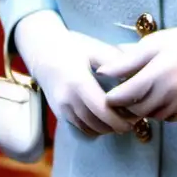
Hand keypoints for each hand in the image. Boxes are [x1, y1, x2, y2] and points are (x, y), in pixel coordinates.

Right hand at [13, 10, 135, 137]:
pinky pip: (80, 127)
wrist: (41, 51)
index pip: (102, 110)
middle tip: (133, 121)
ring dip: (107, 128)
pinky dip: (95, 128)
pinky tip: (105, 119)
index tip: (135, 117)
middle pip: (98, 123)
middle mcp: (68, 99)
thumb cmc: (71, 47)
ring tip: (121, 120)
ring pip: (89, 128)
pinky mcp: (59, 112)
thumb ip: (114, 61)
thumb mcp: (94, 49)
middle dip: (117, 126)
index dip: (120, 119)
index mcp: (78, 82)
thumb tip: (135, 76)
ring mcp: (62, 108)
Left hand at [99, 14, 176, 121]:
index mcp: (156, 75)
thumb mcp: (152, 45)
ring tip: (135, 92)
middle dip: (123, 104)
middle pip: (134, 110)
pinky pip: (163, 118)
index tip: (105, 92)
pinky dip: (154, 111)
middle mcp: (167, 94)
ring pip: (148, 115)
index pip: (124, 96)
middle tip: (118, 93)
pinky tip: (153, 97)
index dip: (111, 97)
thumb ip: (126, 61)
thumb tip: (102, 71)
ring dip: (138, 108)